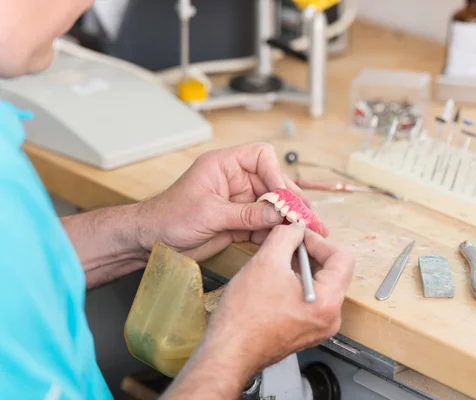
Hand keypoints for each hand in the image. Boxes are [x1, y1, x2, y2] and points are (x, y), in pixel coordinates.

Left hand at [136, 143, 326, 260]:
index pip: (261, 156)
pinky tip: (288, 240)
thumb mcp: (209, 213)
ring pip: (271, 206)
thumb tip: (278, 213)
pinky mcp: (238, 223)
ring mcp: (238, 202)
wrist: (150, 241)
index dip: (275, 173)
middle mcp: (235, 180)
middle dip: (290, 200)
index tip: (282, 195)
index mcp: (224, 165)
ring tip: (307, 230)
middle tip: (306, 216)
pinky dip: (275, 233)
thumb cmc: (168, 217)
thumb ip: (246, 214)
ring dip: (288, 218)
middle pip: (272, 183)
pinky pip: (263, 225)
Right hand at [195, 223, 354, 374]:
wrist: (228, 351)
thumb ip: (287, 236)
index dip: (319, 241)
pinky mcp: (305, 331)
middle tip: (287, 245)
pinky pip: (309, 299)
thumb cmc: (245, 316)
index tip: (299, 236)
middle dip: (309, 254)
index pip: (342, 258)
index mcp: (328, 302)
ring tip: (277, 263)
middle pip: (332, 271)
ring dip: (300, 268)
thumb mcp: (266, 261)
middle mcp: (329, 318)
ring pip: (319, 284)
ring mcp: (318, 327)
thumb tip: (296, 228)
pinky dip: (295, 284)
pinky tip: (274, 281)